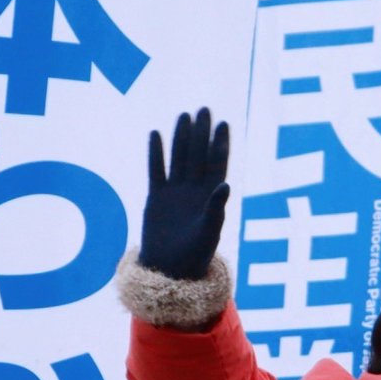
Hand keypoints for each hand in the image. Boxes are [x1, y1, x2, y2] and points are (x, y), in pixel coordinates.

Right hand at [138, 107, 230, 279]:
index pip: (217, 164)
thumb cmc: (195, 255)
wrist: (170, 269)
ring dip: (181, 138)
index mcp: (211, 197)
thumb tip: (225, 184)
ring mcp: (175, 192)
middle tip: (204, 110)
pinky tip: (156, 134)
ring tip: (184, 116)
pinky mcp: (157, 197)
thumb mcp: (209, 232)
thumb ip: (216, 208)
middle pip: (198, 155)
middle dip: (201, 133)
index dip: (220, 144)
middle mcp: (194, 190)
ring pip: (178, 158)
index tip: (223, 124)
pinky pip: (156, 170)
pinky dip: (156, 153)